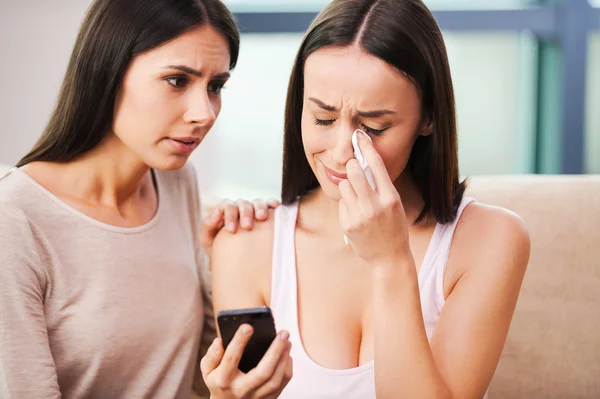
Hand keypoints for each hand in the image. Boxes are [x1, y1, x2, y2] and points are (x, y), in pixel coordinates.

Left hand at [200, 198, 279, 253]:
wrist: (232, 261)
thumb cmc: (218, 248)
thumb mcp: (208, 239)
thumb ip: (208, 225)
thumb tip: (216, 213)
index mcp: (225, 211)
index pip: (227, 207)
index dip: (229, 215)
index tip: (232, 229)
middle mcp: (240, 208)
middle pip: (243, 204)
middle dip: (245, 213)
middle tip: (247, 226)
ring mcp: (254, 210)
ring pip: (257, 202)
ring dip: (260, 208)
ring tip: (262, 218)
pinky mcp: (268, 213)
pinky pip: (271, 205)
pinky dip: (273, 204)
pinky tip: (276, 207)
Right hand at [200, 325, 292, 398]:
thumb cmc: (218, 382)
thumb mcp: (208, 371)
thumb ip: (211, 355)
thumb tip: (219, 341)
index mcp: (224, 380)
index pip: (231, 359)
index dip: (239, 342)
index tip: (248, 326)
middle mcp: (241, 390)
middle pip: (263, 372)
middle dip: (275, 350)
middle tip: (283, 332)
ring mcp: (256, 397)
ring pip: (276, 379)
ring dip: (284, 357)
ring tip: (287, 340)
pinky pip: (282, 383)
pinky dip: (287, 367)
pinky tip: (287, 353)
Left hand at [338, 132, 410, 263]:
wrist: (389, 257)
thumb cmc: (394, 226)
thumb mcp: (394, 203)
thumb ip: (381, 185)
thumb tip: (363, 161)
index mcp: (390, 197)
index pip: (376, 165)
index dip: (366, 147)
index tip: (359, 135)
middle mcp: (375, 205)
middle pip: (353, 171)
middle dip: (351, 166)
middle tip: (353, 167)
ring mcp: (360, 216)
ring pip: (344, 186)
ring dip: (348, 187)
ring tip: (359, 199)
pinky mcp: (348, 224)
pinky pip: (341, 203)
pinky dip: (347, 205)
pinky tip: (357, 216)